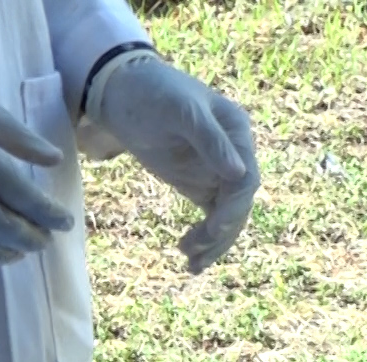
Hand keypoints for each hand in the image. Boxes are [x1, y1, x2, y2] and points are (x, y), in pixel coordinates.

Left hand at [87, 54, 258, 273]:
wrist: (120, 91)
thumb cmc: (151, 93)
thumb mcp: (180, 111)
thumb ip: (211, 141)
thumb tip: (240, 173)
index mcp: (237, 133)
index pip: (247, 179)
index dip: (233, 207)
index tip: (213, 228)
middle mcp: (234, 155)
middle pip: (239, 204)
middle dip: (220, 232)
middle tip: (193, 252)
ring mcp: (218, 172)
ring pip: (227, 217)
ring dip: (213, 243)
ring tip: (191, 264)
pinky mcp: (201, 185)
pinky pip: (211, 218)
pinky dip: (204, 240)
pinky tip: (190, 257)